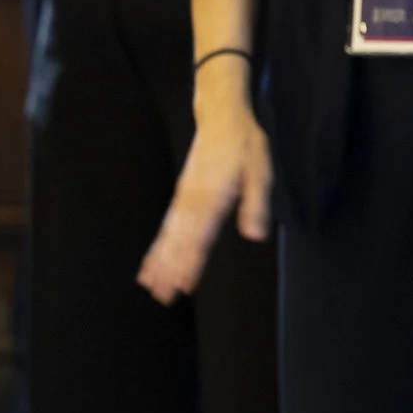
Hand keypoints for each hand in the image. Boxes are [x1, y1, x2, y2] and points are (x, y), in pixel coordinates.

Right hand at [137, 86, 270, 302]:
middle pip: (180, 240)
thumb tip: (255, 235)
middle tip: (164, 297)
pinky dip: (158, 244)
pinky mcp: (181, 194)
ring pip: (169, 234)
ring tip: (152, 286)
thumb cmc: (244, 143)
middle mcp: (194, 199)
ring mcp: (184, 196)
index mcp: (215, 195)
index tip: (185, 285)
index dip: (192, 262)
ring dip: (160, 261)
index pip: (201, 235)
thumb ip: (256, 203)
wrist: (221, 115)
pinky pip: (167, 224)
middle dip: (172, 269)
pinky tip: (151, 262)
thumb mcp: (260, 170)